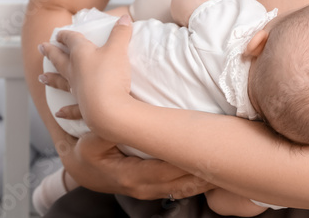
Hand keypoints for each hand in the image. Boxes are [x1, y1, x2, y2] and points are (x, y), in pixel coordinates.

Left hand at [39, 14, 133, 136]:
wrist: (108, 109)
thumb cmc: (110, 75)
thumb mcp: (119, 49)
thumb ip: (121, 33)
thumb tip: (124, 18)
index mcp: (81, 54)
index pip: (71, 41)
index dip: (65, 35)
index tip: (59, 33)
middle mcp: (75, 71)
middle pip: (60, 59)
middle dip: (51, 52)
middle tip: (41, 47)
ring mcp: (77, 89)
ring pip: (61, 81)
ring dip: (51, 79)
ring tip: (41, 77)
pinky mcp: (83, 107)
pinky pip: (73, 108)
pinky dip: (67, 111)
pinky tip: (59, 113)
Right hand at [59, 130, 216, 199]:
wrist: (79, 170)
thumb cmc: (86, 151)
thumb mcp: (91, 139)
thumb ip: (108, 129)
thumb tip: (122, 117)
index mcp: (130, 175)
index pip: (167, 169)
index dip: (189, 162)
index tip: (209, 151)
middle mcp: (142, 187)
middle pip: (180, 182)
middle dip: (205, 173)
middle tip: (229, 159)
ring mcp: (148, 191)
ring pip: (182, 189)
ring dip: (204, 181)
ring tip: (228, 169)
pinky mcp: (152, 189)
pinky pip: (178, 189)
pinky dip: (196, 184)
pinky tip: (213, 175)